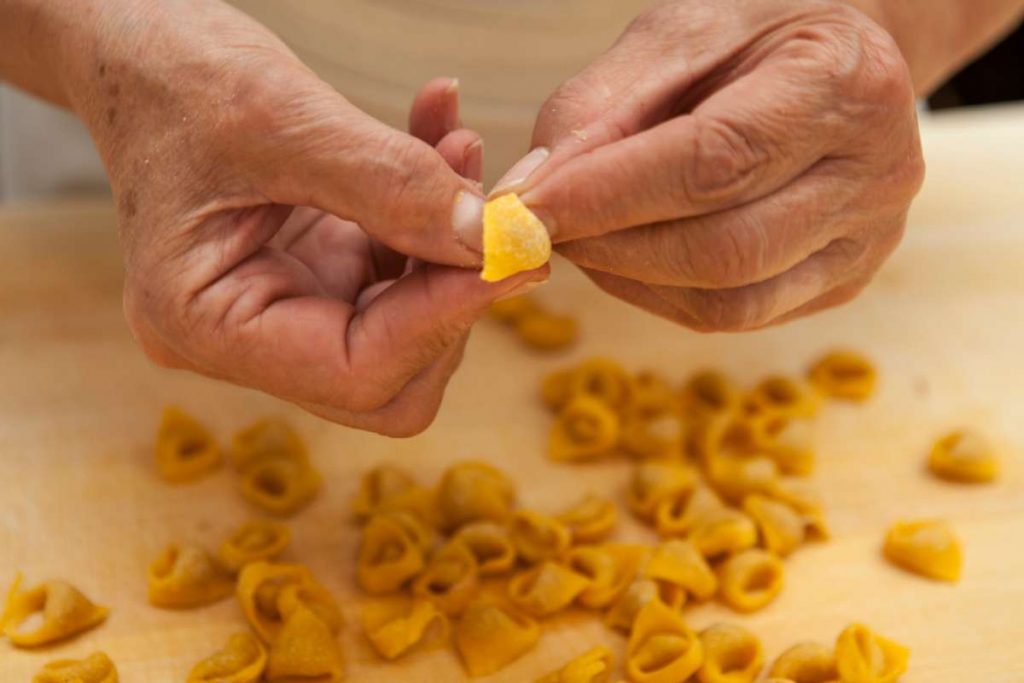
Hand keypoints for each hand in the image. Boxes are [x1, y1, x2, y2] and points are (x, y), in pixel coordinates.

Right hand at [70, 1, 544, 434]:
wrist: (140, 48)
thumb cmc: (175, 77)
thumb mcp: (282, 120)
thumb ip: (391, 185)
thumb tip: (489, 241)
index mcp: (204, 326)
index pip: (355, 371)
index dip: (444, 318)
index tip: (513, 252)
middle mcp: (244, 337)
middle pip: (389, 376)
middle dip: (454, 297)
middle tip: (500, 217)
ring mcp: (283, 308)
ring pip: (407, 326)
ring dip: (453, 244)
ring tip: (462, 147)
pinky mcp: (316, 273)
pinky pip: (399, 266)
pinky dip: (432, 212)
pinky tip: (445, 138)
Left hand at [499, 0, 923, 330]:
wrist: (835, 58)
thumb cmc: (752, 36)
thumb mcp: (675, 35)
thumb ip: (599, 109)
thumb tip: (530, 195)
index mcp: (842, 84)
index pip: (713, 162)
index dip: (608, 195)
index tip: (525, 208)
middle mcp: (875, 172)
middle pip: (723, 247)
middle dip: (609, 246)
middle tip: (539, 228)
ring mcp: (868, 238)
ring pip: (728, 300)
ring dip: (629, 278)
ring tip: (581, 237)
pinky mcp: (844, 280)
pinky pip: (738, 316)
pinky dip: (662, 296)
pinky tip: (628, 259)